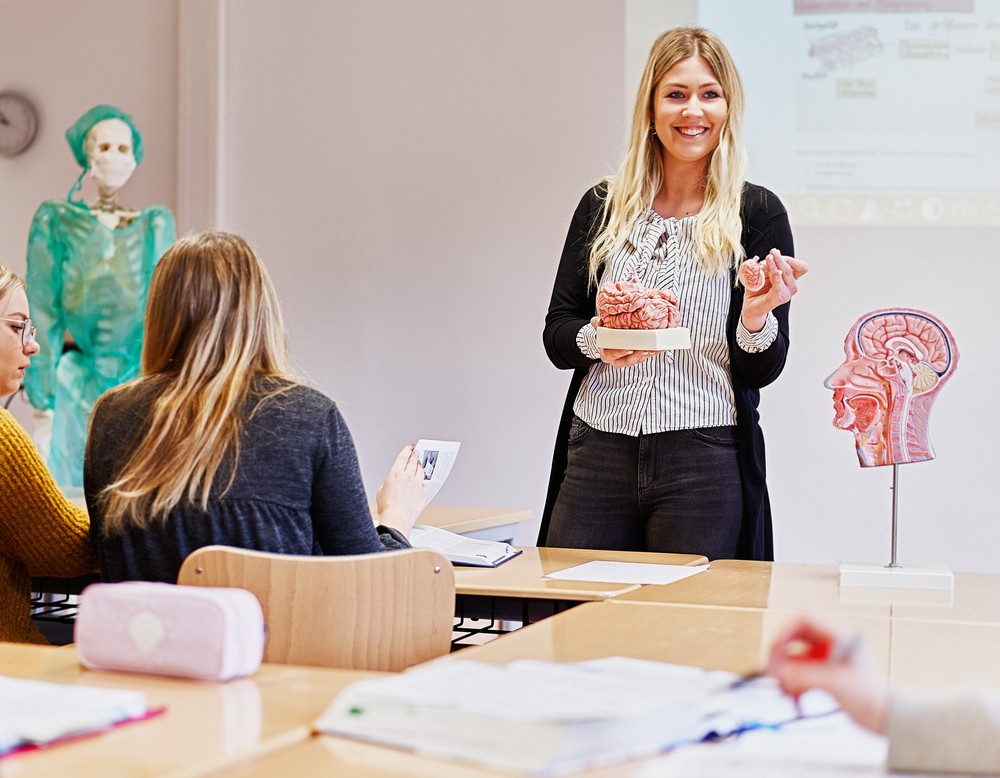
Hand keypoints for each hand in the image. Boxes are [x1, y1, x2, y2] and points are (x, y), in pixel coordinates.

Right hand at [375, 444, 428, 538]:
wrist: (398, 517)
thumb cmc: (388, 507)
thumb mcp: (381, 491)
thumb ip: (388, 483)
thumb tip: (392, 484)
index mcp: (395, 473)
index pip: (403, 456)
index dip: (407, 450)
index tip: (410, 447)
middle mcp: (408, 476)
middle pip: (414, 461)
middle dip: (415, 455)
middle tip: (416, 453)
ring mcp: (417, 484)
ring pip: (421, 470)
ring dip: (419, 466)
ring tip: (418, 466)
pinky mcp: (423, 492)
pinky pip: (424, 484)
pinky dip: (422, 482)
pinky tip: (420, 483)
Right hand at [591, 316, 661, 367]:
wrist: (610, 337)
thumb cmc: (605, 332)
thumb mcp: (599, 326)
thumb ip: (597, 322)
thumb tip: (600, 321)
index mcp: (607, 353)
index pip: (612, 354)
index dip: (620, 352)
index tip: (629, 349)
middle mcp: (617, 359)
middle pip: (628, 361)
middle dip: (638, 356)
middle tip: (645, 349)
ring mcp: (629, 359)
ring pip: (638, 360)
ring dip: (647, 355)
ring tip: (654, 348)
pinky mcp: (638, 358)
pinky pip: (646, 357)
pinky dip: (653, 352)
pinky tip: (659, 347)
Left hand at [740, 250, 808, 332]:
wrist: (750, 305)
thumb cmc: (758, 288)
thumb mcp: (763, 272)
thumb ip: (769, 264)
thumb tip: (775, 252)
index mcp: (791, 279)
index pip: (801, 267)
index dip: (791, 259)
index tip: (775, 254)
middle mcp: (791, 286)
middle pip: (791, 268)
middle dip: (781, 258)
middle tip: (772, 252)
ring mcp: (786, 293)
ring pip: (785, 273)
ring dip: (775, 265)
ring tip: (766, 260)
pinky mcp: (777, 298)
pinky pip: (779, 284)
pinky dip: (777, 276)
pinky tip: (774, 271)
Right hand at [766, 615, 888, 733]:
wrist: (888, 718)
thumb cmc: (873, 697)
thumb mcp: (835, 683)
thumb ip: (803, 676)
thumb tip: (777, 672)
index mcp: (839, 636)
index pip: (805, 619)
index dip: (786, 630)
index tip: (776, 649)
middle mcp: (831, 644)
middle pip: (795, 639)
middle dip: (782, 656)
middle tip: (773, 672)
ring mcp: (827, 660)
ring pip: (795, 659)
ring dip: (786, 674)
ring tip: (784, 690)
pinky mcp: (825, 676)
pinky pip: (800, 675)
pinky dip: (793, 685)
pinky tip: (794, 698)